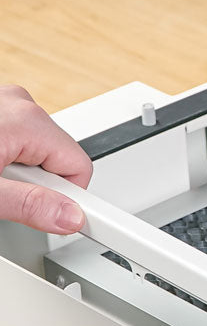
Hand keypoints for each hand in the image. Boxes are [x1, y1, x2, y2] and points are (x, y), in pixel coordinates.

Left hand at [0, 84, 91, 233]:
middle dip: (36, 183)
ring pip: (36, 149)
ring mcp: (5, 103)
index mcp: (28, 120)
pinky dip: (6, 155)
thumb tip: (71, 217)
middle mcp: (20, 104)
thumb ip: (30, 205)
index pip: (80, 168)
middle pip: (59, 158)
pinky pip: (17, 138)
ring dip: (17, 170)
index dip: (71, 199)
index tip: (72, 222)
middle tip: (3, 195)